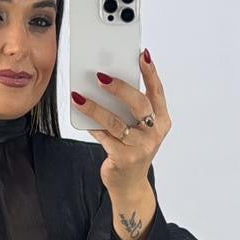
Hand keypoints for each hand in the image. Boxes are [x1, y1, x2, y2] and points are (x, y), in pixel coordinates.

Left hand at [71, 50, 170, 195]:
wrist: (129, 185)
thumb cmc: (132, 150)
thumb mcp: (138, 129)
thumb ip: (130, 109)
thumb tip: (106, 82)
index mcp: (161, 121)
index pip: (157, 92)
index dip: (150, 72)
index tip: (141, 55)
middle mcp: (154, 133)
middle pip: (138, 104)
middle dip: (119, 87)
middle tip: (101, 76)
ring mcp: (140, 147)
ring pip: (115, 121)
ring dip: (95, 107)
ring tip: (79, 96)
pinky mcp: (123, 159)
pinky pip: (104, 137)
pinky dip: (91, 125)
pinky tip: (80, 114)